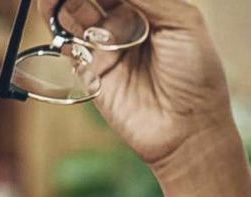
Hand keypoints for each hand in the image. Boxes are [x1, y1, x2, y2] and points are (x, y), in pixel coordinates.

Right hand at [44, 0, 235, 169]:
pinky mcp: (89, 69)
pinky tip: (54, 12)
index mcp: (150, 7)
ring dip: (62, 0)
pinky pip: (66, 41)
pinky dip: (56, 24)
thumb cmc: (196, 75)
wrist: (188, 130)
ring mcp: (106, 45)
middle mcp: (126, 22)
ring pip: (74, 11)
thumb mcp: (181, 23)